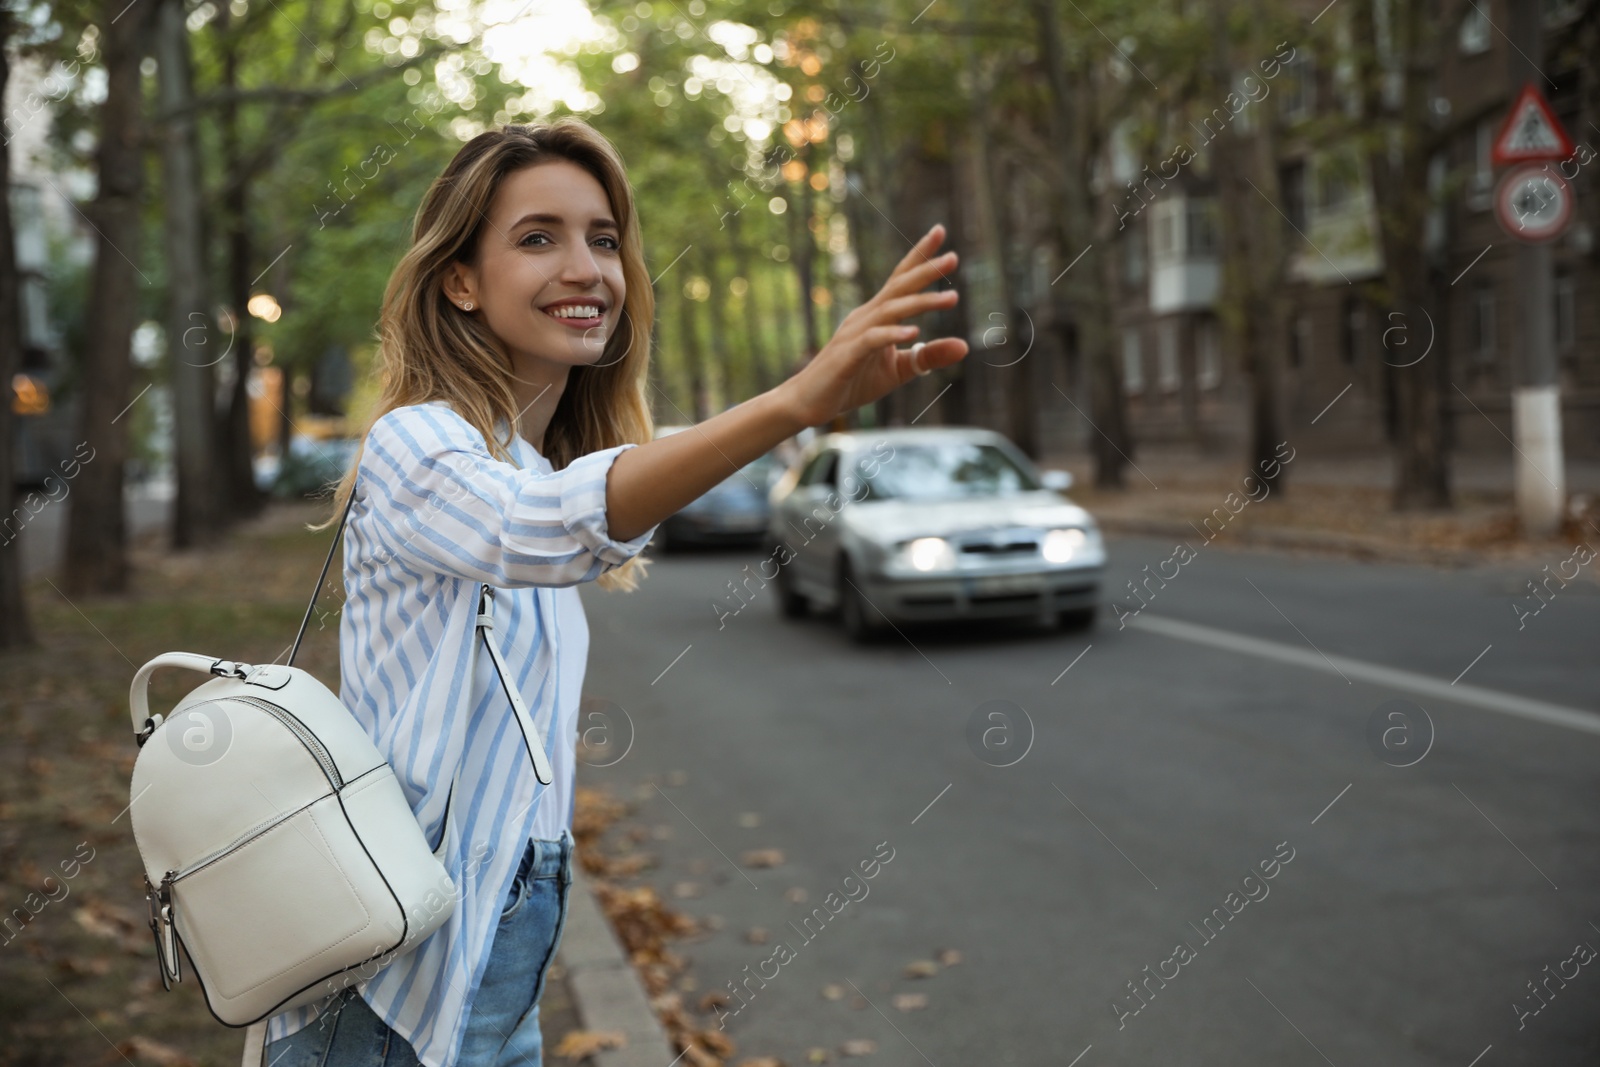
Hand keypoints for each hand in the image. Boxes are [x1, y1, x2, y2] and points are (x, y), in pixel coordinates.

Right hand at [778, 224, 967, 426]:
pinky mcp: (846, 356)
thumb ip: (929, 357)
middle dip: (925, 270)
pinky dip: (892, 335)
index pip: (900, 280)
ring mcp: (854, 335)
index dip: (920, 257)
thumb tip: (965, 346)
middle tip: (953, 256)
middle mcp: (865, 317)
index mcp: (876, 316)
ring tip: (951, 298)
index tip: (940, 232)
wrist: (808, 402)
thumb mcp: (898, 371)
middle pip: (898, 287)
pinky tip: (913, 333)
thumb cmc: (851, 383)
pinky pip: (871, 340)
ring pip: (891, 310)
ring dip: (921, 303)